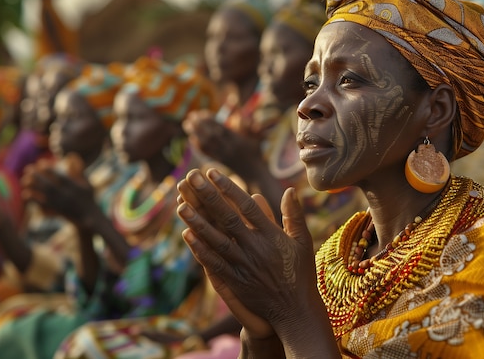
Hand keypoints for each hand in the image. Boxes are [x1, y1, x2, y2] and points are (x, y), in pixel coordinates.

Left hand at [21, 153, 95, 227]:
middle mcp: (67, 196)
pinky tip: (26, 194)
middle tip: (28, 169)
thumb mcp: (87, 183)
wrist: (89, 217)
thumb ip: (79, 169)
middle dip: (38, 177)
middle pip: (49, 185)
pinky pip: (43, 205)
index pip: (60, 177)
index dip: (49, 170)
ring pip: (45, 195)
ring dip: (34, 187)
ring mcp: (61, 204)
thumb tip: (71, 154)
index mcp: (75, 188)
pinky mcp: (56, 211)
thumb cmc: (88, 198)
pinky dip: (34, 199)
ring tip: (24, 180)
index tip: (40, 163)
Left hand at [176, 168, 319, 338]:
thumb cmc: (301, 273)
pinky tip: (186, 235)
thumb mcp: (303, 242)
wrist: (296, 311)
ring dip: (197, 222)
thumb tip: (289, 190)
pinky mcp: (235, 282)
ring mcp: (243, 266)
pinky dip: (200, 249)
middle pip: (228, 218)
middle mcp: (255, 248)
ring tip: (180, 204)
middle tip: (190, 177)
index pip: (246, 207)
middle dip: (208, 197)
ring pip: (216, 240)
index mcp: (271, 236)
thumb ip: (293, 215)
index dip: (228, 188)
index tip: (212, 173)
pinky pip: (214, 263)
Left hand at [182, 111, 260, 169]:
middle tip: (190, 116)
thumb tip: (240, 117)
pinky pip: (207, 154)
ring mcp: (223, 156)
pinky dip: (198, 146)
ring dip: (196, 133)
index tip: (201, 113)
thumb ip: (248, 127)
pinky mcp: (219, 163)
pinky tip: (192, 139)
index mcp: (237, 141)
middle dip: (200, 125)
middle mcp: (229, 148)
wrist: (254, 174)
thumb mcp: (256, 138)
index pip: (221, 128)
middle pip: (211, 136)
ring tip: (187, 124)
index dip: (210, 120)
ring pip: (207, 144)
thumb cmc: (256, 152)